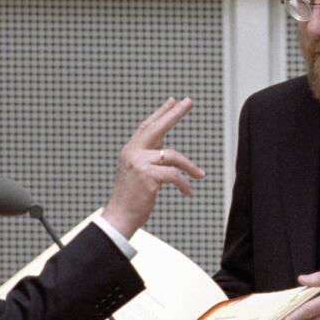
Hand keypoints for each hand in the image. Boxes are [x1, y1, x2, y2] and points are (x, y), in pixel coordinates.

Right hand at [102, 97, 204, 237]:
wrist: (119, 217)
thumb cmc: (131, 198)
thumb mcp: (138, 173)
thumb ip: (149, 158)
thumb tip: (167, 150)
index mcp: (130, 150)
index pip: (147, 126)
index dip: (161, 113)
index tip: (174, 101)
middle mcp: (132, 152)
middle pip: (157, 127)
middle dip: (174, 113)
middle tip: (189, 101)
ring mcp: (139, 163)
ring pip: (172, 156)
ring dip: (189, 166)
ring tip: (200, 175)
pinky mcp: (147, 176)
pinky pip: (174, 175)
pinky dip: (184, 184)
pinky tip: (188, 192)